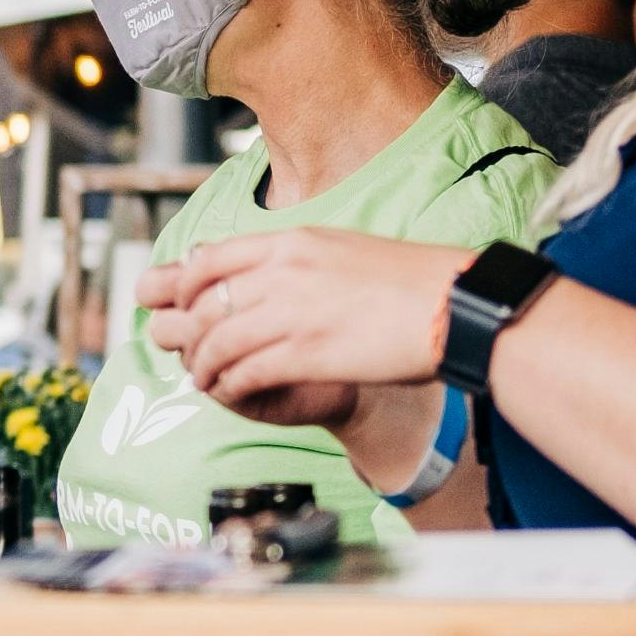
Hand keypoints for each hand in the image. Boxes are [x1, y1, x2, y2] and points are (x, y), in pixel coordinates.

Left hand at [143, 231, 468, 411]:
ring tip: (203, 378)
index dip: (182, 286)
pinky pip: (245, 372)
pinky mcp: (309, 354)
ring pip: (216, 341)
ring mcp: (294, 313)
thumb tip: (263, 267)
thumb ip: (297, 258)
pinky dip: (227, 386)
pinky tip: (228, 393)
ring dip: (202, 365)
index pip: (208, 259)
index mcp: (291, 242)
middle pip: (204, 303)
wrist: (455, 305)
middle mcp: (284, 272)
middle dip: (185, 332)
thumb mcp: (342, 248)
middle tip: (185, 352)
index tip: (180, 306)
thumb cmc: (408, 280)